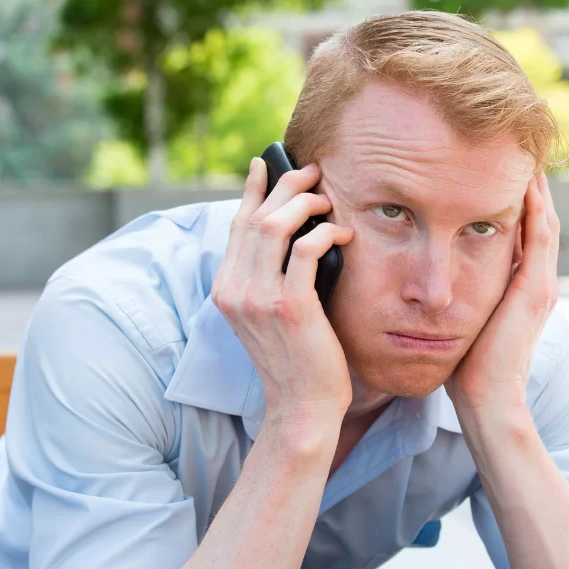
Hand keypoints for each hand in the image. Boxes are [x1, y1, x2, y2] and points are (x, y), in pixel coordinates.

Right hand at [211, 157, 354, 443]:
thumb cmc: (296, 356)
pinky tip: (342, 233)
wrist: (301, 405)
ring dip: (305, 203)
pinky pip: (305, 249)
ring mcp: (258, 298)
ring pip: (276, 225)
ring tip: (327, 200)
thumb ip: (268, 275)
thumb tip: (292, 229)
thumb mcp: (268, 313)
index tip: (267, 163)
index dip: (253, 190)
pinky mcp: (290, 306)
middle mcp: (234, 289)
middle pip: (257, 216)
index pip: (237, 225)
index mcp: (225, 288)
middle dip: (286, 185)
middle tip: (313, 171)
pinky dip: (326, 233)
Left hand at [445, 171, 559, 412]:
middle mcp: (539, 280)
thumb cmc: (469, 367)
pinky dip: (537, 207)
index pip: (525, 231)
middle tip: (520, 149)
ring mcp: (541, 284)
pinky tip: (527, 181)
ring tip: (527, 153)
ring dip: (537, 186)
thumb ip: (460, 296)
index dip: (518, 200)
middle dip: (532, 185)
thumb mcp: (466, 320)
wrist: (489, 399)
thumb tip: (430, 279)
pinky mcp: (535, 290)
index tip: (501, 169)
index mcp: (524, 287)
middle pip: (541, 218)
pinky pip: (540, 237)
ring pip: (546, 220)